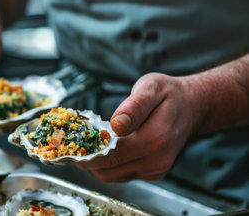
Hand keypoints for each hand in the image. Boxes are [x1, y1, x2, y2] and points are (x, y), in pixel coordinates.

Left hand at [76, 73, 205, 181]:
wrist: (193, 107)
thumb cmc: (169, 95)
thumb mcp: (150, 88)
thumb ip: (132, 106)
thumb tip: (116, 125)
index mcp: (155, 138)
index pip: (111, 154)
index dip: (87, 152)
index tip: (71, 145)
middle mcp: (157, 160)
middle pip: (108, 170)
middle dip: (88, 159)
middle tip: (74, 144)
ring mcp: (156, 169)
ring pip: (112, 176)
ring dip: (97, 164)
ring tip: (88, 145)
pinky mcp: (154, 173)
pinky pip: (122, 175)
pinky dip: (110, 166)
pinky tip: (106, 148)